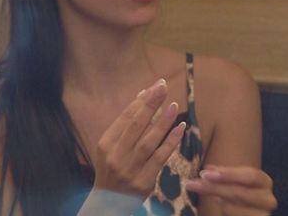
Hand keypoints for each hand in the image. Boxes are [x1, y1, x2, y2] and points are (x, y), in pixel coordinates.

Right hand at [89, 78, 186, 212]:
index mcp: (106, 143)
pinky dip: (171, 142)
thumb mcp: (112, 145)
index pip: (126, 117)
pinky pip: (160, 158)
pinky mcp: (144, 181)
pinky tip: (180, 128)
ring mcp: (130, 169)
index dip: (141, 100)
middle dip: (151, 105)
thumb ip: (126, 123)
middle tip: (163, 87)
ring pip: (149, 141)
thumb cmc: (113, 167)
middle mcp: (117, 155)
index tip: (155, 86)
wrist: (109, 201)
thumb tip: (143, 95)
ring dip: (163, 122)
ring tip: (174, 105)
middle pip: (136, 126)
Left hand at [185, 165, 277, 215]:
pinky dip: (222, 211)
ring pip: (232, 208)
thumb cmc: (241, 194)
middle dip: (214, 188)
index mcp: (264, 182)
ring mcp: (263, 215)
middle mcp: (268, 200)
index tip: (206, 173)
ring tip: (208, 195)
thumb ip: (222, 174)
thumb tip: (207, 169)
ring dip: (216, 201)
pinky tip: (218, 206)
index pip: (250, 175)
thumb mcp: (233, 181)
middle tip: (193, 184)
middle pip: (239, 193)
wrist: (248, 212)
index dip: (228, 174)